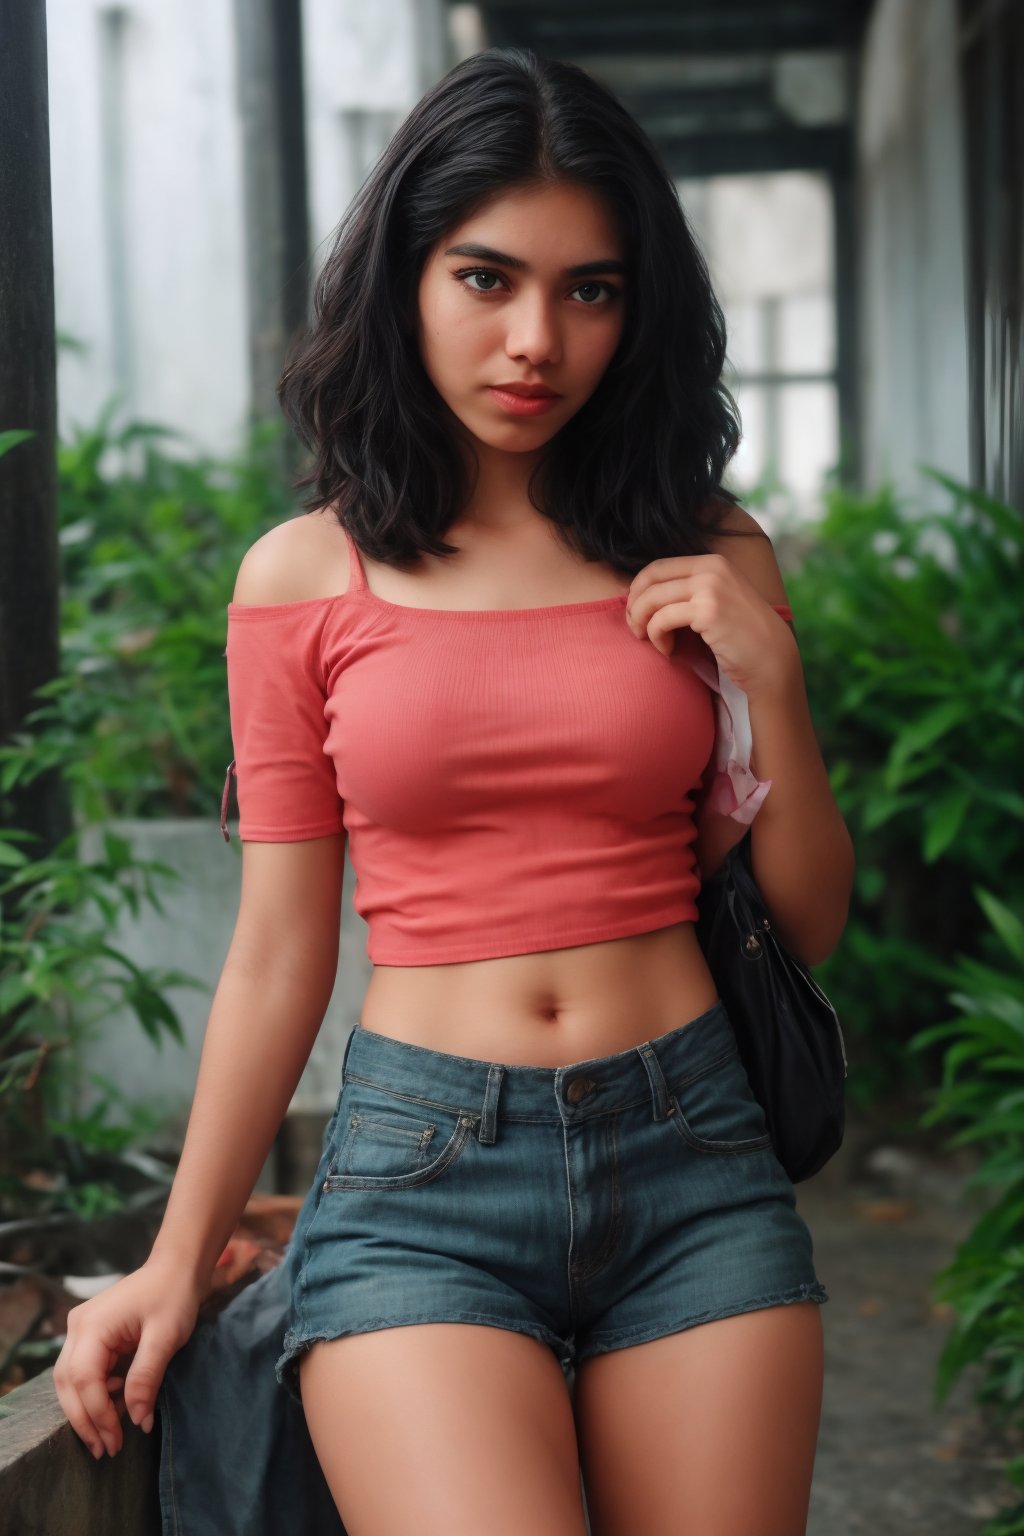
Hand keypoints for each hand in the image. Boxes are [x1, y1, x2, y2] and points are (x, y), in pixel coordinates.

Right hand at [52, 1253, 202, 1460]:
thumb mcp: (165, 1337)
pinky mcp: (91, 1336)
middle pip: (68, 1384)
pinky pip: (84, 1372)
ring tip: (109, 1438)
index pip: (84, 1380)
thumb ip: (146, 1378)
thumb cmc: (174, 1295)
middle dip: (85, 1421)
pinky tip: (116, 1408)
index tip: (117, 1441)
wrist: (177, 1269)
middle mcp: (78, 1327)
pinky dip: (97, 1394)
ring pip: (71, 1382)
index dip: (98, 1414)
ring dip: (88, 1411)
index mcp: (92, 1325)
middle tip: (105, 1450)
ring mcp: (82, 1330)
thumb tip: (136, 1420)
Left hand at [624, 552, 797, 699]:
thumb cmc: (739, 636)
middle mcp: (711, 567)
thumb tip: (642, 593)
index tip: (635, 612)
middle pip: (650, 579)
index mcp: (711, 562)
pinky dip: (657, 636)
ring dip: (643, 623)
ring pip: (653, 598)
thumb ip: (689, 591)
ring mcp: (711, 587)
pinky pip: (663, 619)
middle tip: (635, 629)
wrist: (771, 659)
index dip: (638, 589)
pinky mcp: (708, 611)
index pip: (658, 566)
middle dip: (635, 605)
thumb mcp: (716, 600)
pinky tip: (667, 650)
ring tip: (651, 641)